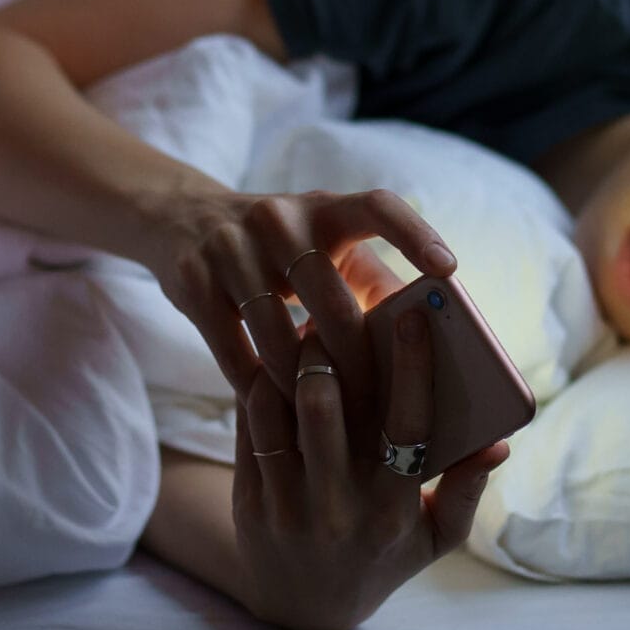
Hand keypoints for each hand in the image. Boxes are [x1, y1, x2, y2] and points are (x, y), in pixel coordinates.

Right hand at [146, 186, 453, 407]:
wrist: (181, 218)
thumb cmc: (279, 245)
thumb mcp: (321, 244)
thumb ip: (370, 280)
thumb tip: (430, 337)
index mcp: (324, 207)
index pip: (378, 206)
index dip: (415, 234)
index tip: (449, 270)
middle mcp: (277, 217)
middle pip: (331, 300)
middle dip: (358, 362)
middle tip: (380, 411)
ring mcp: (229, 245)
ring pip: (277, 336)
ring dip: (303, 384)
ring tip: (327, 422)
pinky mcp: (191, 279)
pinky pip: (231, 349)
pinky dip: (255, 385)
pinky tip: (274, 410)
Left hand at [232, 313, 509, 629]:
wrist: (302, 611)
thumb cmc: (382, 558)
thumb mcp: (436, 538)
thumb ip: (468, 491)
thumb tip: (500, 443)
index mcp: (395, 510)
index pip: (408, 425)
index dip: (413, 365)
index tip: (415, 315)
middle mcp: (339, 508)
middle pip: (328, 407)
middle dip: (331, 347)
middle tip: (338, 313)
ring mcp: (288, 506)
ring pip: (278, 410)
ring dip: (290, 360)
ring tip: (304, 333)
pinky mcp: (250, 501)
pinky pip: (249, 427)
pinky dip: (260, 385)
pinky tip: (275, 365)